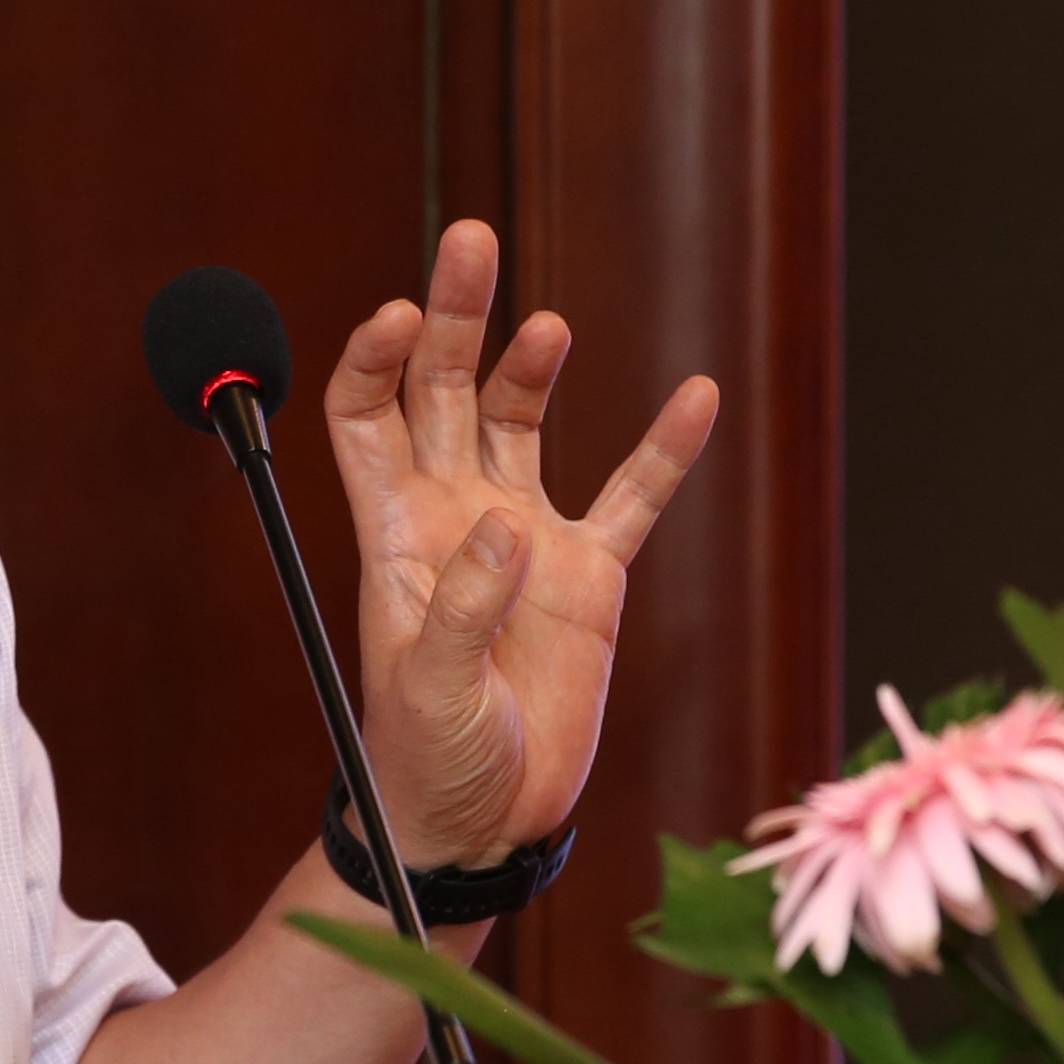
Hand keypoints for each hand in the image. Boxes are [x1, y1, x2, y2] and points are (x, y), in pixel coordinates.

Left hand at [327, 219, 719, 869]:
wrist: (480, 823)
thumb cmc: (425, 761)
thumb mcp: (426, 694)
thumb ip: (458, 613)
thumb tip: (501, 529)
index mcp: (392, 532)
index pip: (367, 414)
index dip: (375, 358)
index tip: (399, 316)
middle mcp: (453, 514)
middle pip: (443, 389)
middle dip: (453, 315)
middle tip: (470, 239)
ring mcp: (524, 537)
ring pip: (524, 420)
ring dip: (531, 365)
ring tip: (546, 328)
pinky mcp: (589, 576)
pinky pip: (632, 498)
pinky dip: (663, 451)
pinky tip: (696, 397)